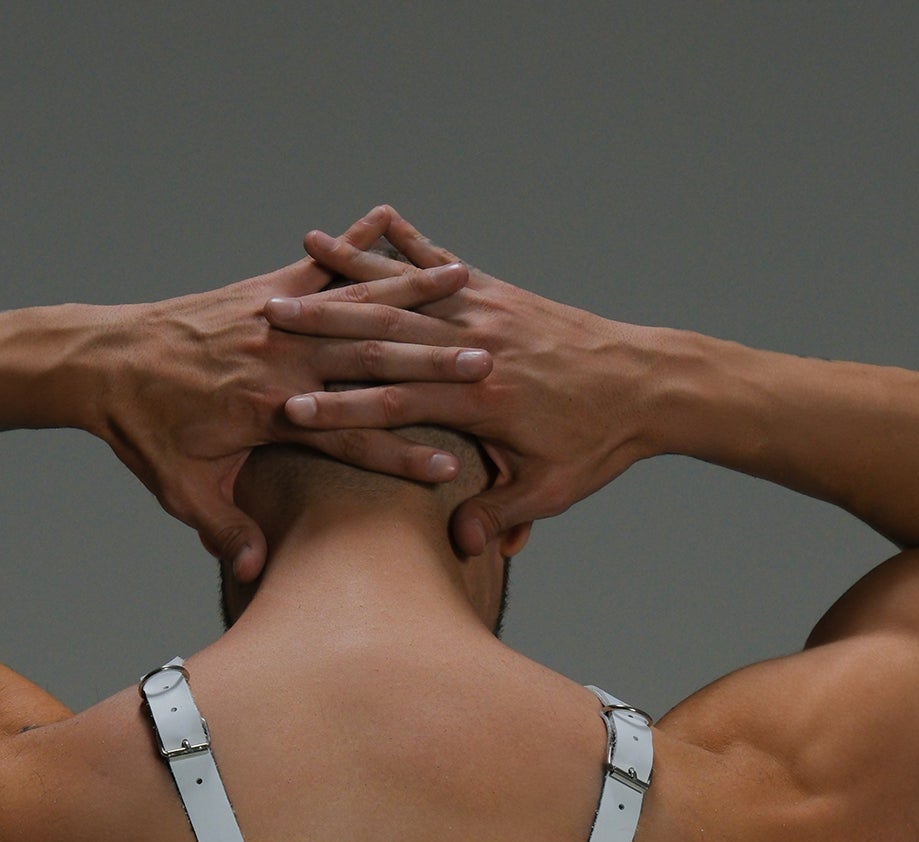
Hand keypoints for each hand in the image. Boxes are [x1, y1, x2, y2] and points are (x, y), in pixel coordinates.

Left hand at [92, 209, 491, 581]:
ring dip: (410, 295)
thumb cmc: (142, 430)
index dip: (400, 459)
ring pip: (353, 307)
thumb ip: (223, 529)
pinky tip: (387, 220)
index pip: (350, 441)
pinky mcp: (259, 290)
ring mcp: (272, 318)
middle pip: (369, 366)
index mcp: (268, 412)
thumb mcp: (181, 490)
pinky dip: (350, 245)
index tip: (451, 474)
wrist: (101, 361)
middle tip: (488, 368)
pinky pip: (315, 264)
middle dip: (431, 367)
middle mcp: (277, 359)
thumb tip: (253, 573)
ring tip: (464, 284)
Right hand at [265, 208, 659, 555]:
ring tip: (306, 248)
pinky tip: (374, 222)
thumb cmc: (598, 443)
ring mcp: (488, 311)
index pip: (397, 404)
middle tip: (269, 318)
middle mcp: (478, 345)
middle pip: (388, 335)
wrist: (649, 383)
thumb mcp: (550, 490)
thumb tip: (464, 543)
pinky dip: (407, 245)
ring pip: (409, 289)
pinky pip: (444, 264)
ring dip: (356, 271)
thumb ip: (501, 513)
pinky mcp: (500, 292)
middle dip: (326, 325)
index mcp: (483, 398)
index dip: (342, 409)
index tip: (291, 409)